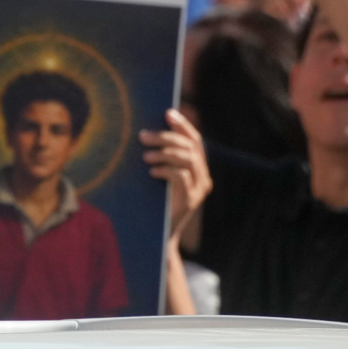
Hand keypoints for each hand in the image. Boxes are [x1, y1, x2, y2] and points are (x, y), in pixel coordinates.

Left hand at [142, 109, 210, 241]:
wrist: (161, 235)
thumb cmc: (157, 203)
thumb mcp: (161, 178)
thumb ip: (163, 159)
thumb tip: (146, 134)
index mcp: (198, 168)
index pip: (195, 140)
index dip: (183, 125)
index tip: (167, 112)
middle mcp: (204, 177)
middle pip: (190, 147)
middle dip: (166, 137)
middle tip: (143, 136)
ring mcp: (200, 189)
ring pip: (188, 159)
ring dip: (164, 153)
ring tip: (145, 156)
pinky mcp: (192, 200)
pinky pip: (182, 177)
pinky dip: (166, 170)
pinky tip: (152, 171)